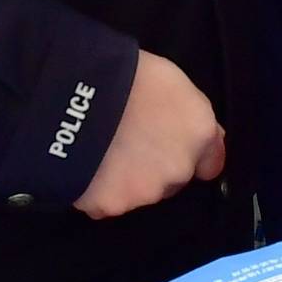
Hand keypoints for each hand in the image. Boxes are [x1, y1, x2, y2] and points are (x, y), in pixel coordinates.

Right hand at [74, 51, 227, 218]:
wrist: (70, 97)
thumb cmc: (122, 75)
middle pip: (172, 179)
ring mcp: (146, 191)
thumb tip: (195, 132)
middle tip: (127, 142)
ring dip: (126, 179)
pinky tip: (85, 167)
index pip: (210, 162)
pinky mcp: (111, 206)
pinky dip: (98, 190)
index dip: (192, 155)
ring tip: (102, 153)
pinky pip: (106, 203)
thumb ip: (187, 112)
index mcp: (198, 133)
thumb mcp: (168, 79)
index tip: (172, 148)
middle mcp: (179, 169)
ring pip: (140, 193)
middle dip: (155, 166)